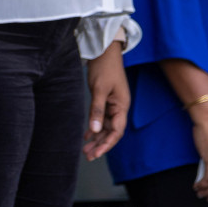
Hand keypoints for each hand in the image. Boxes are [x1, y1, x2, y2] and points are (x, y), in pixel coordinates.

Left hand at [83, 42, 128, 159]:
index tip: (96, 154)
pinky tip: (86, 136)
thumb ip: (97, 110)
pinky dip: (94, 127)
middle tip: (88, 156)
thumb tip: (95, 130)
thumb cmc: (104, 67)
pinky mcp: (106, 100)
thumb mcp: (99, 89)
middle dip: (100, 145)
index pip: (117, 131)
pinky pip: (101, 118)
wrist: (104, 50)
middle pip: (111, 131)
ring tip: (85, 150)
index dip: (107, 144)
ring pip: (105, 126)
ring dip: (96, 138)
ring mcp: (113, 104)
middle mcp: (119, 107)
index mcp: (122, 106)